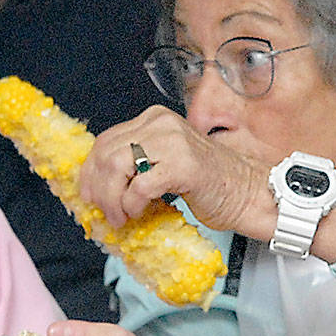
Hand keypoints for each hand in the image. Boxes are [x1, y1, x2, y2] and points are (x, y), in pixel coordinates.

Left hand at [78, 106, 273, 238]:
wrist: (247, 192)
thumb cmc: (207, 183)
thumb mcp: (164, 162)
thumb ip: (135, 164)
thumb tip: (97, 185)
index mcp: (154, 119)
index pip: (106, 140)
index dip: (90, 171)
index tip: (88, 194)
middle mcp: (161, 123)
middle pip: (107, 153)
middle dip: (98, 188)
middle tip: (105, 212)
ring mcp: (173, 142)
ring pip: (118, 166)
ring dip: (112, 198)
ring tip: (120, 216)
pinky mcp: (183, 165)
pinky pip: (140, 185)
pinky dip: (131, 203)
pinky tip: (138, 213)